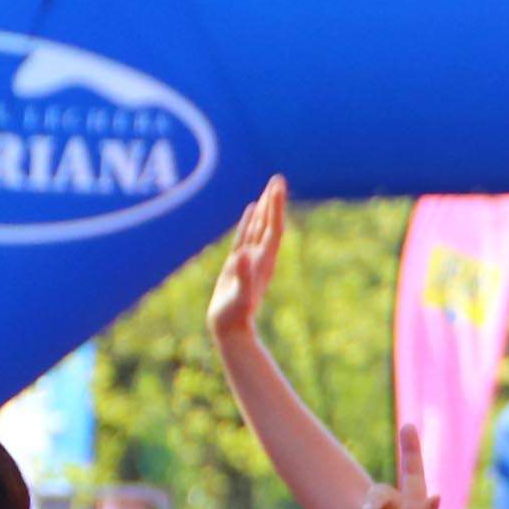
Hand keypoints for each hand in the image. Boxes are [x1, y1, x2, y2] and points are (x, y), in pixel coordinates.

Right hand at [208, 175, 287, 345]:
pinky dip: (250, 220)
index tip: (278, 187)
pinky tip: (252, 209)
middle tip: (278, 179)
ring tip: (269, 189)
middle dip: (273, 202)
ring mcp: (251, 259)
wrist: (231, 330)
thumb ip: (243, 276)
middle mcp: (261, 258)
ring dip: (265, 208)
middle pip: (270, 224)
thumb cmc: (235, 315)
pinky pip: (246, 235)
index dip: (276, 207)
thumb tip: (243, 254)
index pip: (273, 229)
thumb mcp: (240, 296)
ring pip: (259, 227)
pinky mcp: (240, 262)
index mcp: (263, 262)